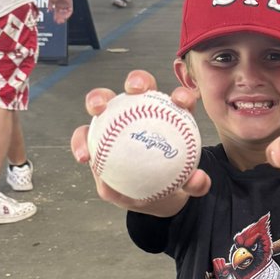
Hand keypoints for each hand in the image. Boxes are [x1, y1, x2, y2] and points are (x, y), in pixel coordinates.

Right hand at [49, 0, 72, 23]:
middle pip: (61, 14)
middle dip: (60, 18)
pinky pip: (70, 11)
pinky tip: (65, 17)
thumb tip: (49, 11)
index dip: (56, 16)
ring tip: (61, 21)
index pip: (57, 12)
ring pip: (65, 13)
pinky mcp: (70, 4)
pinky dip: (67, 14)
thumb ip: (50, 5)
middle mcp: (62, 5)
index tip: (55, 20)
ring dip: (63, 17)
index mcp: (57, 4)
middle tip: (58, 22)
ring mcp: (66, 5)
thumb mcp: (50, 0)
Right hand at [70, 70, 210, 213]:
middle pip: (139, 87)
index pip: (177, 101)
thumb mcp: (184, 188)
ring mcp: (115, 121)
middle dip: (138, 80)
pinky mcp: (94, 137)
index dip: (180, 94)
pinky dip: (80, 143)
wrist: (149, 199)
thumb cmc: (169, 185)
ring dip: (97, 98)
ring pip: (104, 101)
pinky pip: (84, 136)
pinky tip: (84, 156)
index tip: (181, 101)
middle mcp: (140, 112)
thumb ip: (195, 184)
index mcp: (169, 118)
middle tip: (137, 90)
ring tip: (97, 109)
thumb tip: (198, 180)